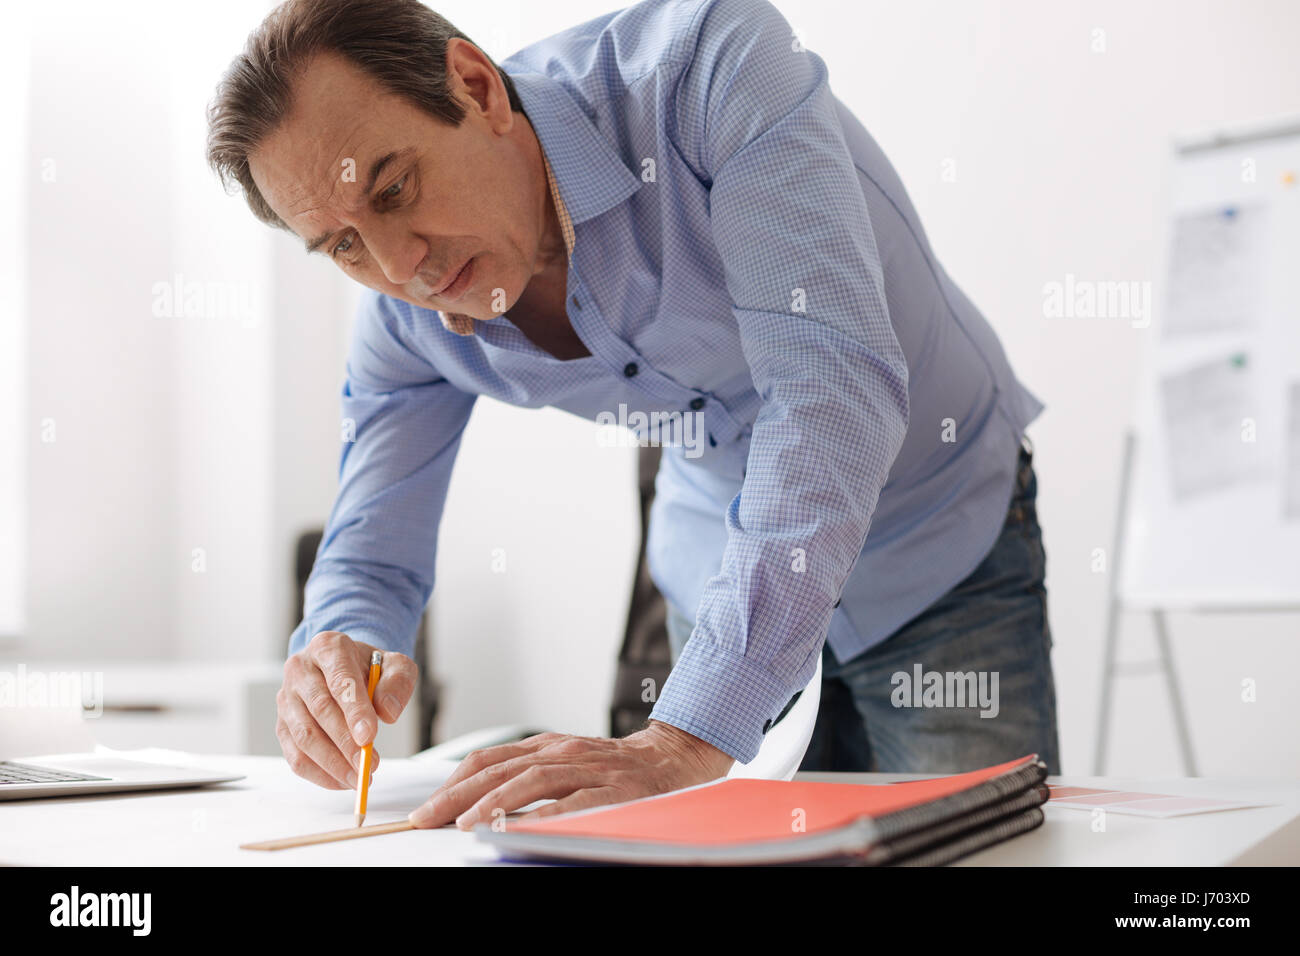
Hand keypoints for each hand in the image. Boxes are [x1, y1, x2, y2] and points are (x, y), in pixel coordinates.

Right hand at [276, 631, 416, 789]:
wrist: (344, 668)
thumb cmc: (369, 668)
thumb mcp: (395, 665)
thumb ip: (397, 683)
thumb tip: (387, 712)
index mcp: (328, 647)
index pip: (340, 680)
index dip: (354, 710)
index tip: (369, 736)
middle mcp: (300, 670)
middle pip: (320, 710)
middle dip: (345, 743)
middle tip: (368, 765)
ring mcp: (286, 698)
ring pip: (304, 736)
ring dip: (332, 763)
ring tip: (359, 779)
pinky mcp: (282, 724)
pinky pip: (295, 755)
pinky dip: (319, 774)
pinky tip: (342, 781)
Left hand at [408, 720, 734, 829]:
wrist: (672, 759)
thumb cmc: (615, 768)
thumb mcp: (566, 762)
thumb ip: (528, 774)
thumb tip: (476, 799)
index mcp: (547, 746)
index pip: (489, 758)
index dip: (453, 780)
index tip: (426, 806)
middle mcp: (562, 752)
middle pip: (500, 769)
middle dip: (458, 794)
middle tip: (428, 818)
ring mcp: (587, 769)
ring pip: (530, 781)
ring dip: (493, 802)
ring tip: (465, 823)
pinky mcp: (612, 790)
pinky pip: (573, 803)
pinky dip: (544, 816)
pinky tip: (521, 829)